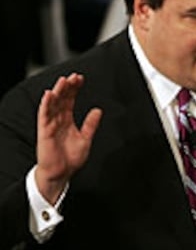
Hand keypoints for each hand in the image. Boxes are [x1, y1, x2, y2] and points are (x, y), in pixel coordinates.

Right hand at [35, 73, 101, 203]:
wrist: (62, 173)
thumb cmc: (71, 158)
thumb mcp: (86, 138)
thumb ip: (91, 124)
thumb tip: (98, 110)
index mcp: (67, 120)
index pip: (70, 100)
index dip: (74, 89)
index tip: (80, 79)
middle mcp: (58, 120)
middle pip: (62, 99)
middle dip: (67, 87)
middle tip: (74, 76)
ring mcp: (50, 124)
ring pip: (53, 104)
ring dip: (57, 92)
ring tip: (63, 80)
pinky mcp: (44, 131)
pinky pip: (44, 115)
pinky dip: (46, 104)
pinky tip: (49, 95)